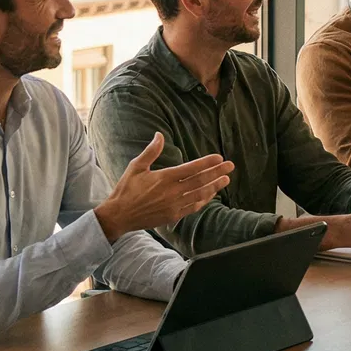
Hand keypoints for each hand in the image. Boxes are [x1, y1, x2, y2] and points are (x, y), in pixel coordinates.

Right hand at [93, 133, 233, 241]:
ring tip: (226, 180)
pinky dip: (204, 200)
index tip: (219, 158)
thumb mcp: (136, 166)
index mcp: (165, 178)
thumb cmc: (126, 189)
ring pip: (200, 194)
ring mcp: (174, 205)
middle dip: (217, 173)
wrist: (119, 215)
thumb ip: (151, 151)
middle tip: (231, 166)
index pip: (192, 169)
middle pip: (201, 181)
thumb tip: (159, 134)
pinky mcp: (173, 215)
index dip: (207, 163)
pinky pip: (193, 207)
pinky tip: (211, 194)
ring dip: (215, 187)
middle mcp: (172, 192)